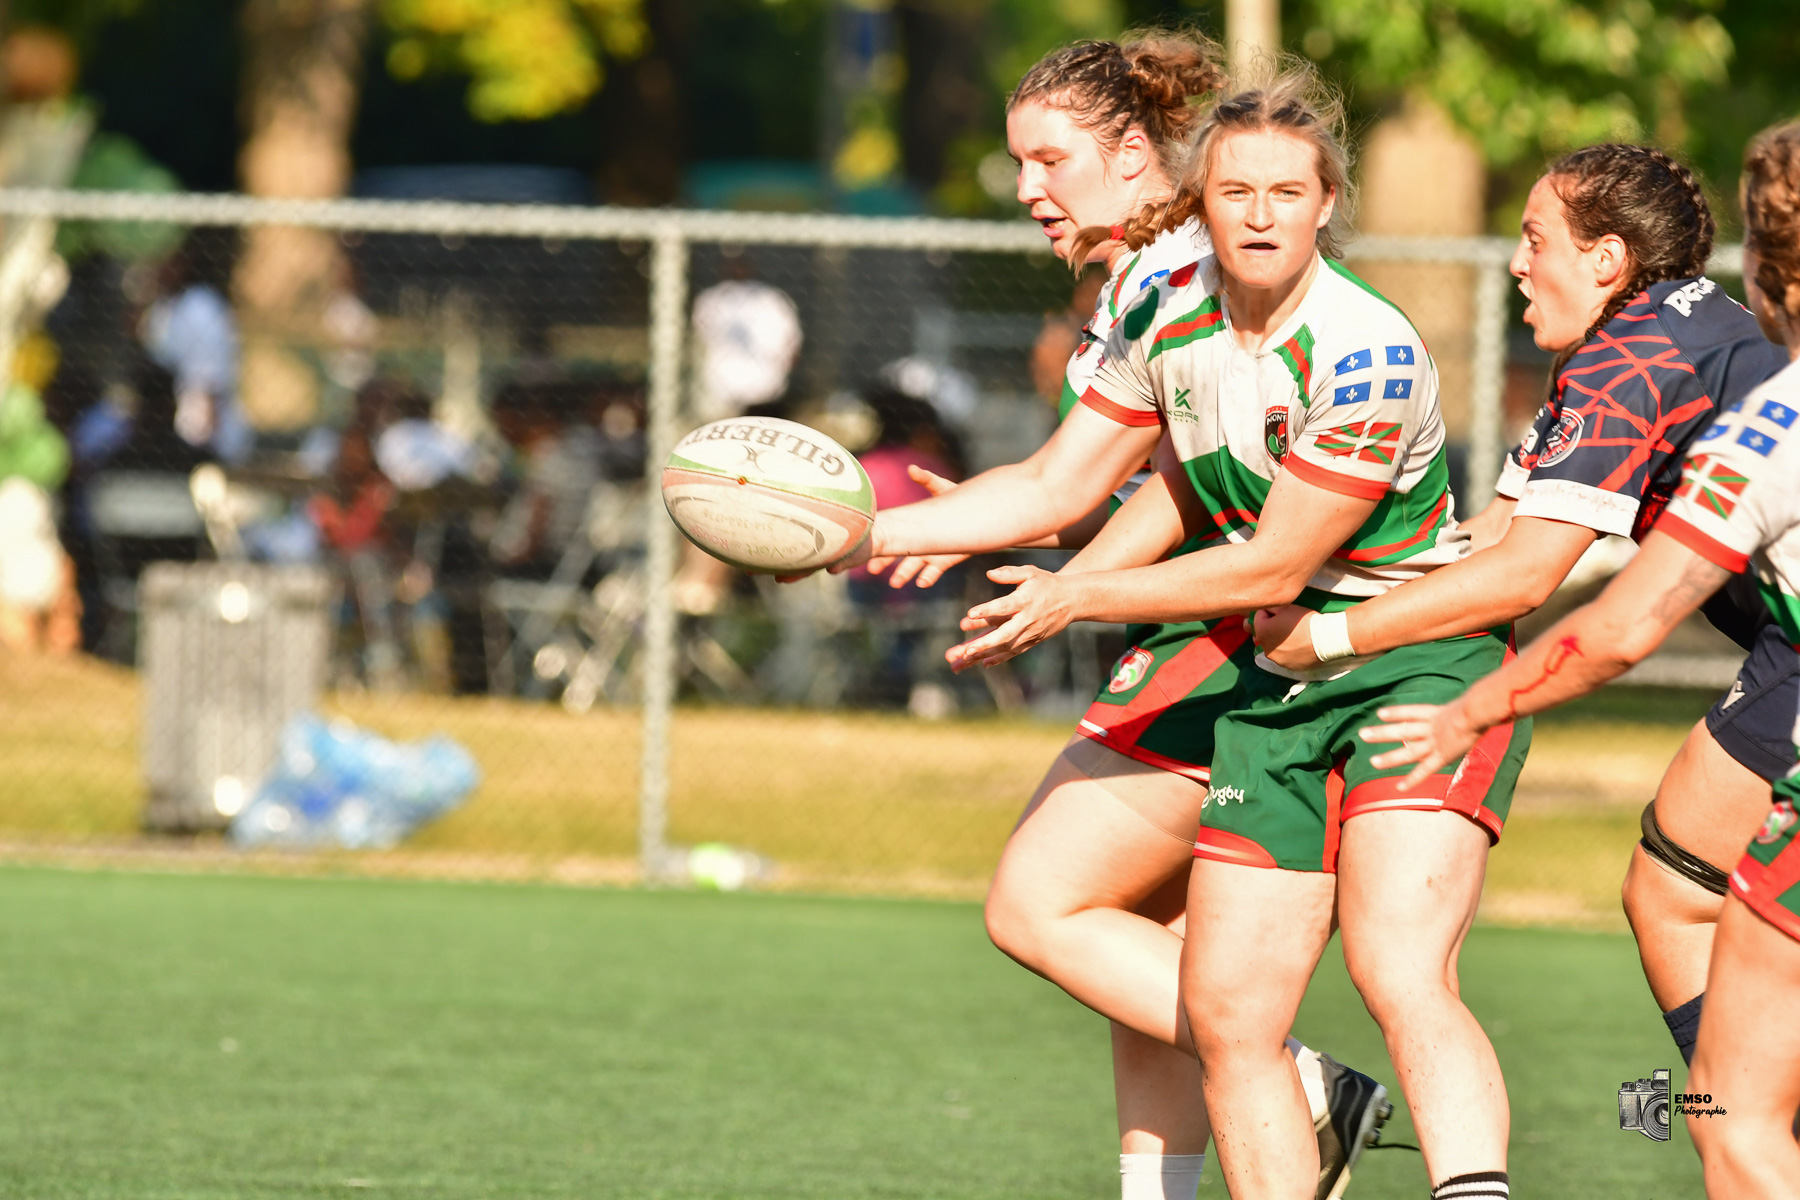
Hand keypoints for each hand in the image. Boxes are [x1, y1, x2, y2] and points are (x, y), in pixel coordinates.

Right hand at [862, 465, 969, 588]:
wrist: (981, 514)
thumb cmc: (957, 497)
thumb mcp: (942, 488)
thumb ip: (928, 479)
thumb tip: (912, 468)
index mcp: (913, 524)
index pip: (892, 533)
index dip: (879, 539)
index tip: (866, 545)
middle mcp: (918, 540)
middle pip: (897, 553)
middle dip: (885, 562)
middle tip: (873, 569)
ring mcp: (931, 552)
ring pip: (913, 565)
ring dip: (903, 574)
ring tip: (895, 582)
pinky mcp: (945, 560)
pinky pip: (934, 572)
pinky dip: (927, 578)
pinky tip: (922, 582)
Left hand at [946, 564, 1077, 670]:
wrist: (1071, 600)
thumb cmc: (1046, 583)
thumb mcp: (1030, 572)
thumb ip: (1009, 573)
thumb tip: (989, 574)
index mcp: (1025, 600)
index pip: (1004, 607)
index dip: (987, 610)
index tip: (969, 614)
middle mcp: (1027, 619)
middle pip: (1005, 635)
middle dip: (985, 644)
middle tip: (966, 651)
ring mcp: (1030, 633)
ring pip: (1006, 647)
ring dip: (985, 653)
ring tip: (964, 659)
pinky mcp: (1032, 641)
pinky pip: (1014, 651)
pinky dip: (999, 658)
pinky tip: (983, 662)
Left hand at [1250, 604, 1321, 670]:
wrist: (1325, 638)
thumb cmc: (1304, 621)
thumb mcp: (1285, 608)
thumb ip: (1270, 608)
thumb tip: (1264, 610)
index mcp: (1261, 632)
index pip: (1260, 617)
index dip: (1271, 613)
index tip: (1283, 613)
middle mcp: (1265, 648)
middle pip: (1265, 634)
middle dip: (1272, 628)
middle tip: (1289, 625)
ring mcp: (1276, 660)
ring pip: (1274, 647)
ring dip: (1280, 641)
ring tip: (1295, 636)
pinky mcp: (1288, 666)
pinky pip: (1285, 656)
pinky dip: (1289, 652)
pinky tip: (1299, 646)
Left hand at [1358, 701, 1482, 790]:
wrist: (1478, 710)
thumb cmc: (1480, 704)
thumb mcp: (1470, 702)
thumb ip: (1467, 705)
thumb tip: (1476, 700)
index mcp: (1438, 713)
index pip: (1411, 711)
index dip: (1396, 713)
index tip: (1381, 713)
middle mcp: (1432, 728)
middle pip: (1403, 730)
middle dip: (1382, 733)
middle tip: (1362, 734)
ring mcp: (1435, 742)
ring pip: (1409, 751)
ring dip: (1390, 757)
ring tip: (1372, 762)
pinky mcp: (1442, 756)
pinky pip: (1424, 770)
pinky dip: (1412, 780)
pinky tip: (1399, 788)